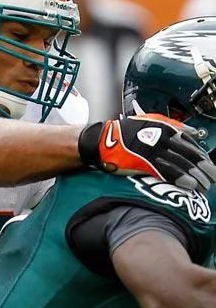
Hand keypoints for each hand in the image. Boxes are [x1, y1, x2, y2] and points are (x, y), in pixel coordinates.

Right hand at [78, 113, 215, 191]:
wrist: (104, 141)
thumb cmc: (126, 133)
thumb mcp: (151, 121)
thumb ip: (173, 127)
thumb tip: (192, 132)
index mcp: (166, 128)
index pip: (192, 144)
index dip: (203, 157)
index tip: (209, 166)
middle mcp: (163, 138)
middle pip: (191, 155)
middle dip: (204, 169)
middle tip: (212, 178)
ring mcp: (154, 151)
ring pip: (182, 165)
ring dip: (197, 177)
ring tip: (204, 186)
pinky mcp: (145, 162)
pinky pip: (168, 172)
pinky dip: (182, 179)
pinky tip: (191, 186)